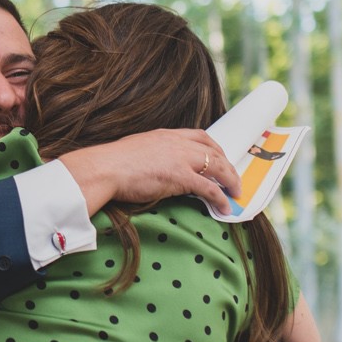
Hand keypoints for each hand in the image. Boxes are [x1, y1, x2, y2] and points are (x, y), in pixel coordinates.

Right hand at [58, 129, 239, 215]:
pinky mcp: (180, 177)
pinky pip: (209, 188)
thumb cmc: (113, 164)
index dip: (215, 148)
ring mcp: (180, 159)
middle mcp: (177, 143)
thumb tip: (155, 166)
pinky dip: (220, 197)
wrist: (105, 168)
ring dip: (230, 180)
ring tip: (236, 193)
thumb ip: (152, 154)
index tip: (220, 157)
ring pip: (217, 167)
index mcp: (166, 135)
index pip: (200, 136)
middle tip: (234, 178)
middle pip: (213, 151)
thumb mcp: (137, 150)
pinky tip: (224, 206)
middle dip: (228, 165)